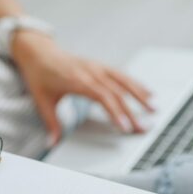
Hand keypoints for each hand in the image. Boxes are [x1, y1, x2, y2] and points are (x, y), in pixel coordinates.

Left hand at [11, 31, 153, 145]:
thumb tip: (52, 143)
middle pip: (116, 93)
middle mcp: (91, 72)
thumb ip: (51, 122)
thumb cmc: (40, 75)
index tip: (125, 127)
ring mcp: (97, 67)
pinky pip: (121, 74)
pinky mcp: (99, 65)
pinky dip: (135, 84)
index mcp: (78, 80)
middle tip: (144, 127)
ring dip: (140, 94)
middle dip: (132, 112)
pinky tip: (146, 93)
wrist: (38, 51)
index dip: (115, 113)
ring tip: (154, 108)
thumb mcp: (42, 100)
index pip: (102, 98)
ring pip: (123, 81)